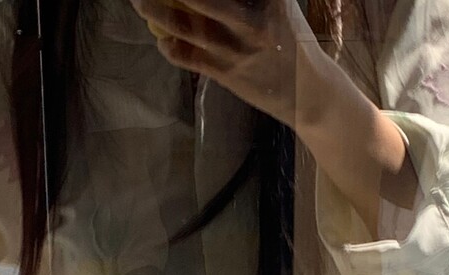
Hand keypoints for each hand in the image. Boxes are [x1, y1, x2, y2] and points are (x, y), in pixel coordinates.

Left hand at [129, 0, 321, 130]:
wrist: (308, 92)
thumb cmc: (291, 42)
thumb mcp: (282, 8)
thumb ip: (254, 0)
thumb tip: (204, 1)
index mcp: (271, 0)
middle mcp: (254, 22)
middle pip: (206, 0)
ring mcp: (239, 50)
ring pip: (191, 28)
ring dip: (160, 14)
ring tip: (141, 3)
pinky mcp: (229, 74)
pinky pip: (193, 60)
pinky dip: (173, 50)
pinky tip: (161, 41)